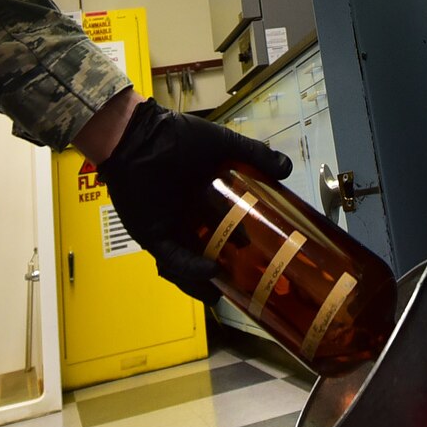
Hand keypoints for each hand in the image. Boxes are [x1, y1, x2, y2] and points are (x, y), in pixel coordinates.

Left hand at [94, 100, 291, 300]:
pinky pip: (171, 258)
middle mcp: (184, 217)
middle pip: (206, 250)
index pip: (223, 227)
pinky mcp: (151, 235)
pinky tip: (212, 271)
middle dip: (224, 269)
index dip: (241, 242)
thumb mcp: (222, 144)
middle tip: (248, 278)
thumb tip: (287, 168)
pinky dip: (190, 268)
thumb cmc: (177, 137)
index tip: (263, 251)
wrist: (138, 135)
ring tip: (228, 291)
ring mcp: (167, 228)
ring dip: (204, 281)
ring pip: (186, 263)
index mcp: (200, 198)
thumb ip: (254, 154)